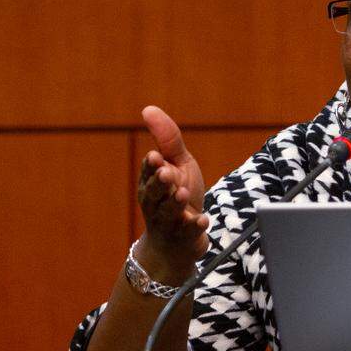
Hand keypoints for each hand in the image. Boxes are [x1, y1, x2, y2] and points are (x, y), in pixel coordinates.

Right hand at [136, 105, 208, 277]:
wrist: (177, 242)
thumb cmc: (177, 195)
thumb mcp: (177, 165)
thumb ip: (167, 140)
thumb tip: (148, 109)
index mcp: (151, 183)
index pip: (149, 172)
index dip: (152, 166)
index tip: (156, 158)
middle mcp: (155, 203)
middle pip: (155, 193)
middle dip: (160, 183)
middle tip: (167, 173)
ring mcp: (168, 223)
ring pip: (168, 214)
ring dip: (175, 204)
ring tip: (182, 194)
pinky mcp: (182, 240)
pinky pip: (187, 234)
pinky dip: (194, 227)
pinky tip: (201, 220)